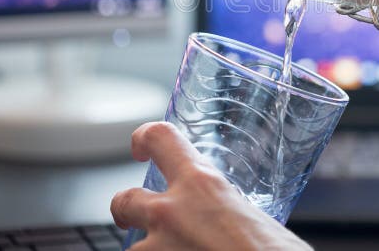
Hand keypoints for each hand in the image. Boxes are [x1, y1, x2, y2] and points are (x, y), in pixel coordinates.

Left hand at [111, 122, 311, 250]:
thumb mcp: (254, 217)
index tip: (142, 148)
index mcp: (202, 184)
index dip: (144, 138)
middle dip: (126, 209)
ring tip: (177, 250)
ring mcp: (156, 250)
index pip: (159, 138)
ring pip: (134, 248)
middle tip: (133, 214)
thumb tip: (236, 223)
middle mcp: (169, 214)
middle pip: (124, 200)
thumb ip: (231, 212)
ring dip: (152, 249)